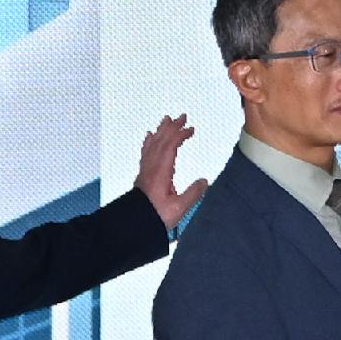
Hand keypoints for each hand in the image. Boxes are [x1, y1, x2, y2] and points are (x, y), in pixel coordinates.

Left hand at [135, 113, 203, 227]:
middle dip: (171, 127)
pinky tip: (150, 136)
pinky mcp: (144, 174)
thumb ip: (193, 193)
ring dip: (161, 131)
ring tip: (167, 120)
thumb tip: (205, 181)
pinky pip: (146, 151)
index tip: (191, 129)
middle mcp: (152, 167)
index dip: (180, 135)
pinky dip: (149, 141)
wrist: (135, 222)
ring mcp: (146, 169)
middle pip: (161, 141)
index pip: (170, 146)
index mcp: (161, 171)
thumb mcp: (179, 208)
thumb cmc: (155, 215)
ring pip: (152, 144)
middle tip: (182, 117)